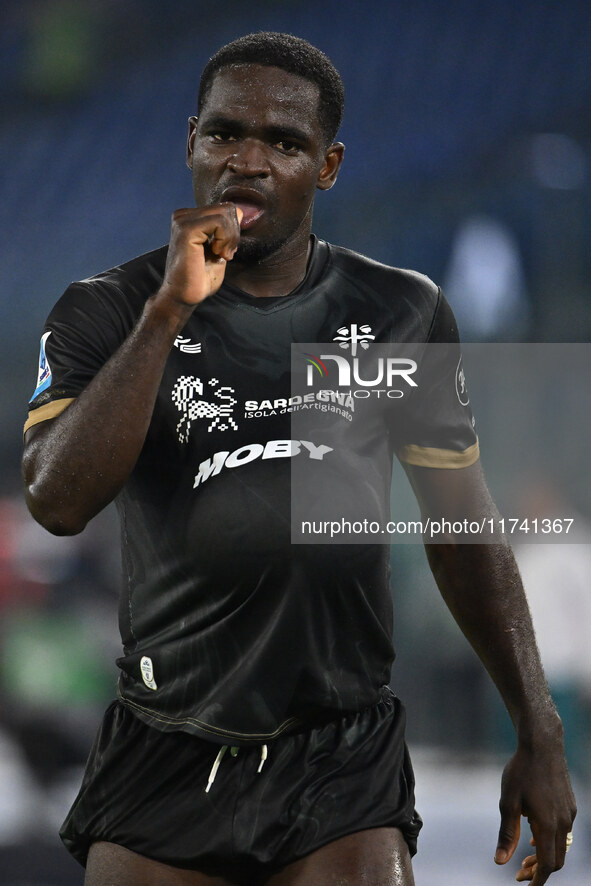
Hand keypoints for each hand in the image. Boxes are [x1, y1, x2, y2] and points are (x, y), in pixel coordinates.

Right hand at [159, 204, 242, 307]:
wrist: (184, 296)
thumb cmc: (200, 278)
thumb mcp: (220, 249)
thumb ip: (228, 230)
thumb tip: (240, 211)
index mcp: (190, 218)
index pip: (224, 209)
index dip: (233, 230)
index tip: (226, 251)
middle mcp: (183, 216)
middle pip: (226, 208)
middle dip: (234, 233)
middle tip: (226, 254)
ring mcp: (183, 221)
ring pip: (224, 213)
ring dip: (231, 237)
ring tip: (222, 255)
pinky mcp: (186, 229)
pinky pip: (219, 221)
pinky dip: (225, 238)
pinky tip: (218, 253)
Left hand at [494, 739, 575, 883]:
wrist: (542, 744)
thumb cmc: (521, 771)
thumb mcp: (507, 802)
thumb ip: (506, 834)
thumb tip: (499, 861)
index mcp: (548, 825)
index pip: (547, 865)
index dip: (537, 880)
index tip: (526, 885)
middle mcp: (563, 822)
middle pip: (556, 859)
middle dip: (539, 870)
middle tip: (519, 873)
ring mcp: (569, 813)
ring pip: (561, 846)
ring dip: (544, 855)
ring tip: (524, 857)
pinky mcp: (570, 805)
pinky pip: (563, 831)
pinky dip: (549, 840)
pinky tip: (533, 836)